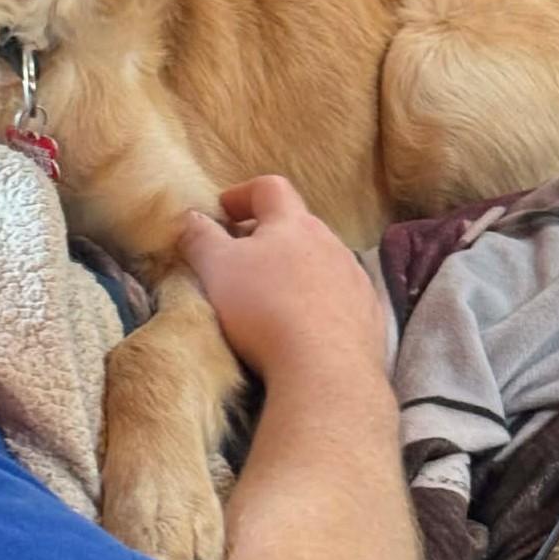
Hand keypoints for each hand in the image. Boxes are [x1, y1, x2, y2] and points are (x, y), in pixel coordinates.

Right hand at [178, 176, 385, 382]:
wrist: (325, 371)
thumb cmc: (265, 310)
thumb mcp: (216, 268)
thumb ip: (200, 237)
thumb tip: (190, 216)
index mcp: (293, 224)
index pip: (270, 188)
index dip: (242, 194)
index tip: (222, 212)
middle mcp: (331, 243)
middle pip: (297, 226)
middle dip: (266, 237)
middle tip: (239, 259)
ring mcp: (354, 279)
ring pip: (320, 262)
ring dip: (294, 271)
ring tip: (270, 298)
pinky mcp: (368, 314)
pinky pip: (340, 297)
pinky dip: (318, 303)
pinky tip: (302, 328)